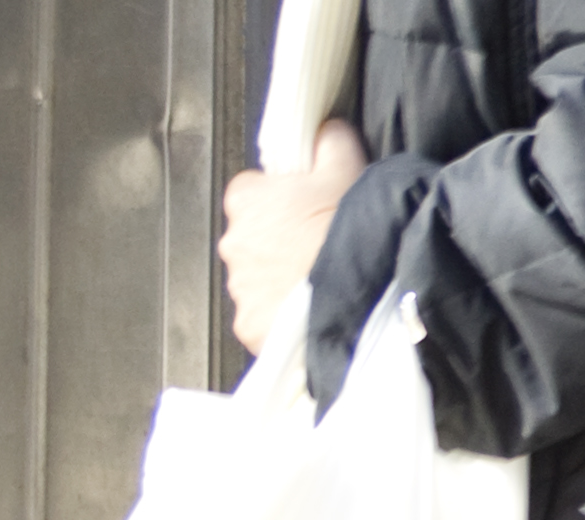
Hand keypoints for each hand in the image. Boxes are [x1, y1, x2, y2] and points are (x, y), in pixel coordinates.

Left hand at [218, 120, 368, 354]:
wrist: (352, 306)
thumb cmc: (343, 236)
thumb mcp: (346, 172)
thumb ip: (331, 142)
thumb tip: (326, 127)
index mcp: (245, 197)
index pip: (257, 189)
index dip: (288, 198)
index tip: (314, 210)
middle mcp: (232, 241)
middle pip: (258, 236)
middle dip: (283, 243)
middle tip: (322, 251)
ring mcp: (239, 288)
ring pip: (261, 279)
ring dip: (284, 280)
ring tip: (322, 286)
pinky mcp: (249, 326)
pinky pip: (265, 318)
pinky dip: (284, 317)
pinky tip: (312, 315)